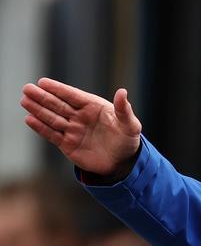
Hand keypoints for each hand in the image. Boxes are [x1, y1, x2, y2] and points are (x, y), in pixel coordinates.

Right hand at [21, 78, 141, 176]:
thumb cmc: (127, 140)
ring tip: (24, 101)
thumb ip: (124, 109)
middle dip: (43, 97)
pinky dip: (41, 128)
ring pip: (52, 118)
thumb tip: (122, 91)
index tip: (43, 82)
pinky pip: (52, 135)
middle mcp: (80, 116)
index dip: (58, 89)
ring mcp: (73, 130)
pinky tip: (30, 119)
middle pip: (58, 105)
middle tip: (27, 89)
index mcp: (93, 107)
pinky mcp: (68, 144)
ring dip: (38, 110)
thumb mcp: (130, 125)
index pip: (73, 96)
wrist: (123, 163)